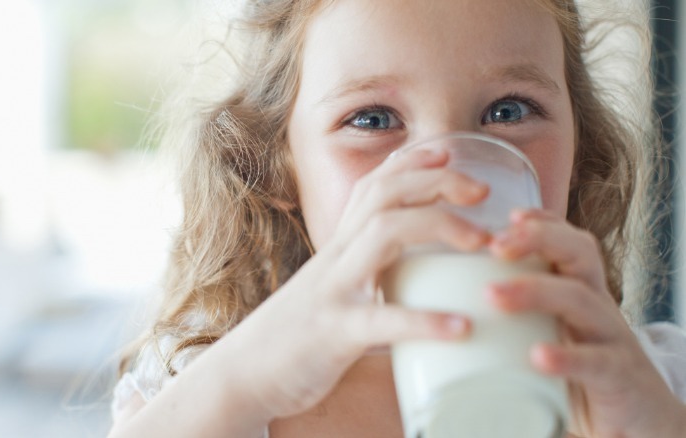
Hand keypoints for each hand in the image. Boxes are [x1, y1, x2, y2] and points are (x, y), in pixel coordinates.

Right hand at [214, 148, 489, 421]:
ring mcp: (333, 291)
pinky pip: (380, 320)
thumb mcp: (334, 292)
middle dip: (435, 181)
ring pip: (382, 234)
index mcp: (339, 248)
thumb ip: (370, 278)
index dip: (410, 161)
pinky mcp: (333, 333)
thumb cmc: (298, 335)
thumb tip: (419, 285)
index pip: (372, 186)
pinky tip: (461, 327)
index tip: (449, 151)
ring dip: (437, 226)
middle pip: (383, 195)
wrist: (245, 375)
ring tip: (482, 242)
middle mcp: (335, 258)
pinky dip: (423, 320)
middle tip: (482, 191)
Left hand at [487, 209, 685, 437]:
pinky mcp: (618, 376)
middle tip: (494, 246)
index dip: (543, 222)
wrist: (643, 423)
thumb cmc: (583, 374)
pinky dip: (567, 357)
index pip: (569, 242)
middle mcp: (598, 306)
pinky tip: (537, 356)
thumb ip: (518, 319)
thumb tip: (452, 312)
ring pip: (580, 300)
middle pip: (578, 254)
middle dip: (537, 240)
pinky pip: (595, 361)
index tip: (508, 215)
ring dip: (535, 291)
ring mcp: (611, 338)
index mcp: (580, 292)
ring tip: (493, 295)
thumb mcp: (553, 335)